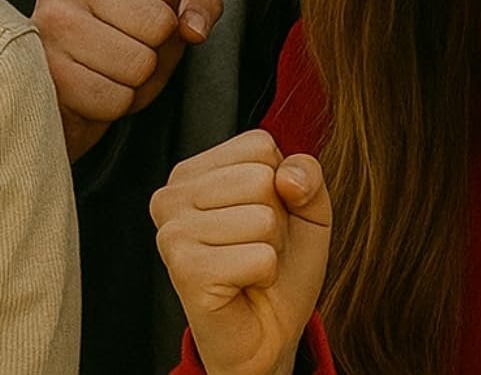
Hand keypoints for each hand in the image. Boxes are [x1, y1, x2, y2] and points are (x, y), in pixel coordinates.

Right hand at [31, 0, 221, 159]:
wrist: (60, 88)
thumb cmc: (115, 40)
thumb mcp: (159, 9)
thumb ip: (195, 5)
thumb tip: (195, 28)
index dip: (171, 8)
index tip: (140, 14)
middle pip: (159, 21)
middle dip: (156, 47)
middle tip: (128, 47)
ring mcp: (50, 22)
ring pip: (140, 64)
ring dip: (136, 79)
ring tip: (110, 68)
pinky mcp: (46, 71)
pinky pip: (115, 99)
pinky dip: (114, 103)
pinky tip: (93, 86)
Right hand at [149, 130, 330, 374]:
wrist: (264, 336)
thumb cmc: (277, 271)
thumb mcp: (306, 213)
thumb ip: (308, 178)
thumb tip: (288, 176)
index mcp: (193, 172)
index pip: (258, 145)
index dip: (280, 185)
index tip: (263, 217)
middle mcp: (172, 194)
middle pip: (260, 178)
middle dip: (278, 220)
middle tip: (257, 248)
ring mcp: (173, 231)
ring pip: (262, 218)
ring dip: (272, 251)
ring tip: (248, 267)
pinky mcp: (184, 268)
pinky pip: (258, 257)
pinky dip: (264, 274)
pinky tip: (243, 284)